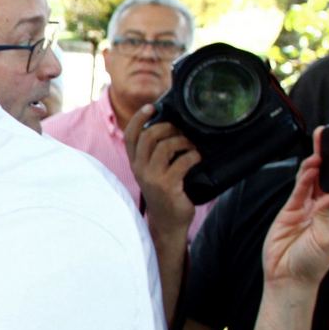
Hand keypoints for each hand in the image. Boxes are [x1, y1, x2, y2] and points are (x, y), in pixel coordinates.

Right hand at [124, 105, 198, 241]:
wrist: (168, 223)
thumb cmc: (165, 192)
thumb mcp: (154, 171)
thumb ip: (155, 152)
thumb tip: (171, 125)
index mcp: (135, 163)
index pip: (130, 135)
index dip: (139, 118)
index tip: (152, 107)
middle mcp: (139, 169)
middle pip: (148, 136)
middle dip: (168, 127)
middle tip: (181, 130)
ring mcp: (152, 178)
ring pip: (165, 146)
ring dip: (183, 141)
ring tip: (191, 146)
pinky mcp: (167, 186)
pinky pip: (182, 162)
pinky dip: (193, 156)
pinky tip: (197, 158)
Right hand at [261, 152, 328, 291]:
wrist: (288, 277)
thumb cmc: (313, 263)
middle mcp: (326, 207)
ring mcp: (307, 208)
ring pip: (313, 181)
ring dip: (316, 165)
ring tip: (321, 151)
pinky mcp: (290, 210)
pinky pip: (298, 191)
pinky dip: (303, 179)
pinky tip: (309, 168)